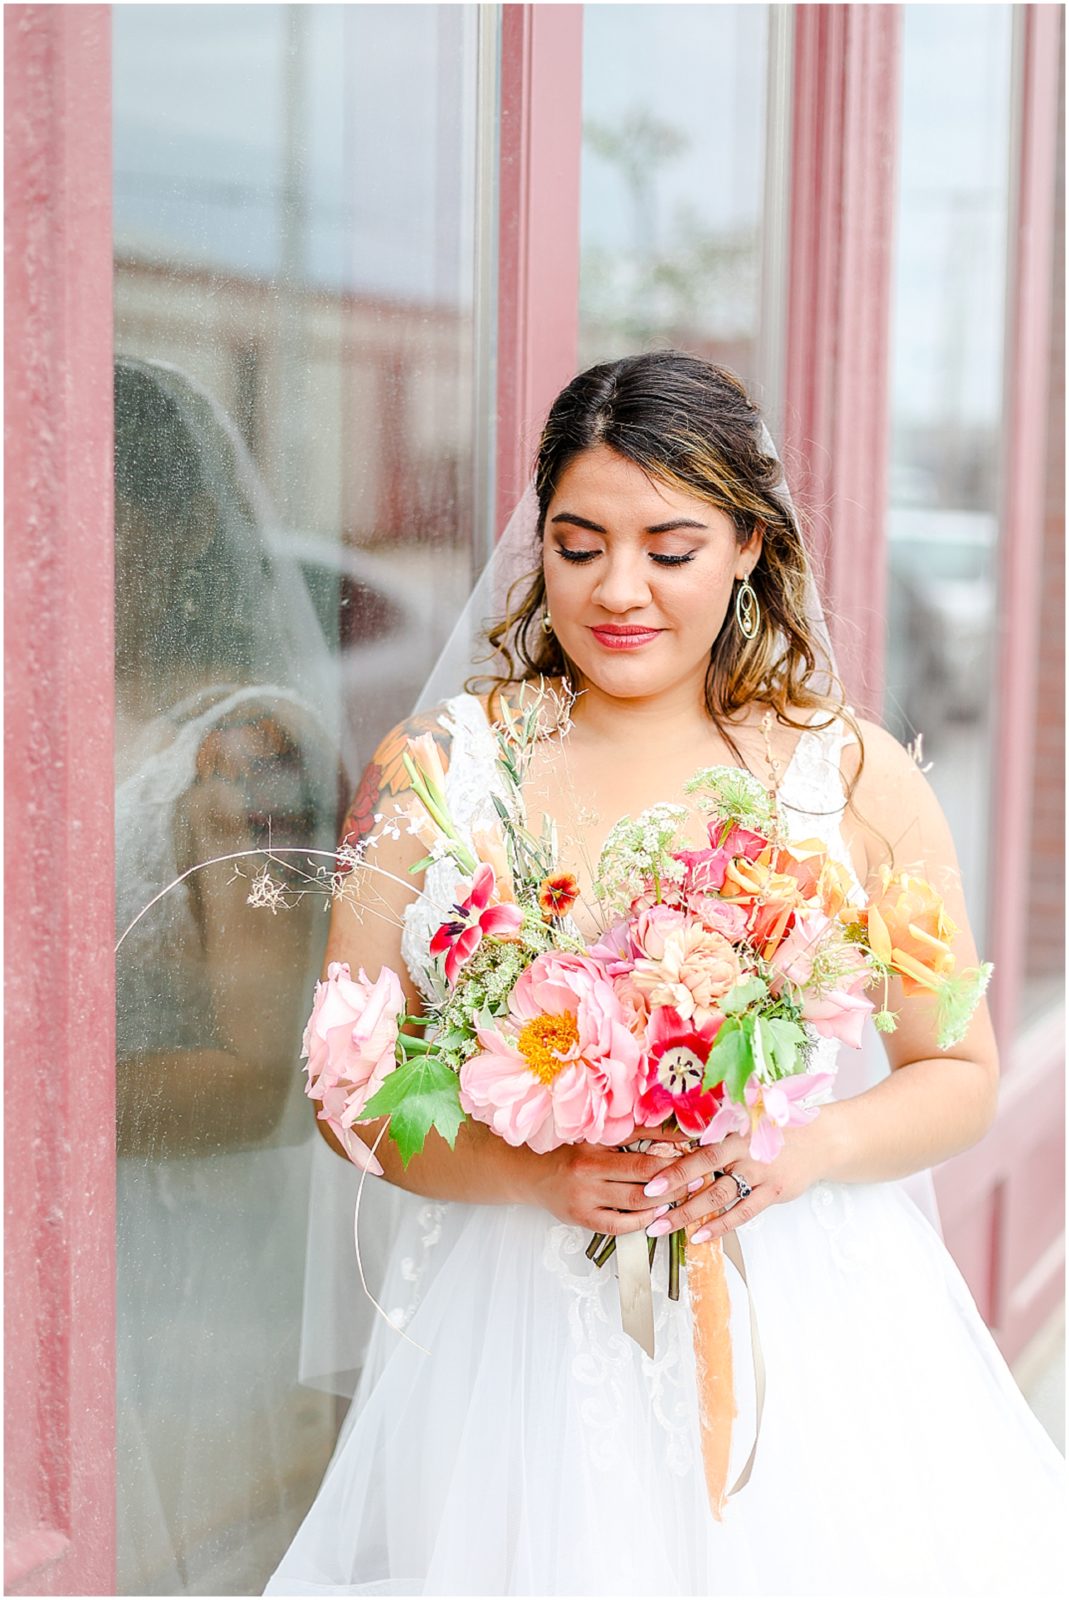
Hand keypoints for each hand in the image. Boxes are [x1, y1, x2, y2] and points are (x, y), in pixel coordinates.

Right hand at [527, 1120, 689, 1234]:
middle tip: (699, 1176)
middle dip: (677, 1178)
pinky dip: (643, 1220)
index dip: (672, 1149)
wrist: (531, 1174)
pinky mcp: (582, 1218)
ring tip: (684, 1196)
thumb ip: (631, 1133)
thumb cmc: (569, 1151)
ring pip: (636, 1201)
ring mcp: (585, 1197)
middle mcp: (588, 1169)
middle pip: (643, 1175)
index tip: (696, 1149)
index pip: (641, 1144)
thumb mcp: (596, 1135)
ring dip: (665, 1200)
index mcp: (594, 1143)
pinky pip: (619, 1225)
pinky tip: (656, 1214)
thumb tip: (673, 1131)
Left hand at [641, 1123, 825, 1244]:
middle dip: (674, 1193)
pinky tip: (700, 1235)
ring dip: (690, 1214)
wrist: (819, 1140)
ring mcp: (760, 1174)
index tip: (649, 1181)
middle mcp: (745, 1152)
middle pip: (704, 1174)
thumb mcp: (748, 1120)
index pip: (698, 1152)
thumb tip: (677, 1141)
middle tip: (648, 1207)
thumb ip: (718, 1130)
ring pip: (719, 1197)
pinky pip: (743, 1212)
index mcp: (734, 1132)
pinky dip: (720, 1225)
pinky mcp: (774, 1192)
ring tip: (664, 1227)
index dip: (674, 1167)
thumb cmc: (776, 1129)